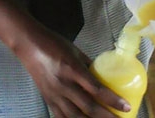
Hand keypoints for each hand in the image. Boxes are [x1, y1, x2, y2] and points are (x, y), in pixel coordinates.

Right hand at [16, 27, 130, 117]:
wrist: (29, 46)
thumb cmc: (54, 45)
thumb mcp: (76, 52)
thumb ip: (89, 65)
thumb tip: (104, 74)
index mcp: (73, 70)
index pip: (97, 89)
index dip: (112, 100)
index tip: (125, 106)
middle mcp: (64, 85)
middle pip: (88, 107)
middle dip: (106, 117)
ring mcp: (54, 95)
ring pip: (75, 116)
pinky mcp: (47, 100)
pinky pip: (61, 116)